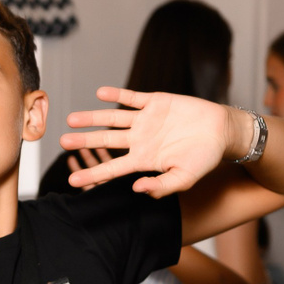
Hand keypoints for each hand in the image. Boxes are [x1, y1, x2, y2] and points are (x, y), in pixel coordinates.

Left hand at [62, 90, 249, 196]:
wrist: (221, 132)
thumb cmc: (204, 158)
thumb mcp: (184, 178)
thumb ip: (162, 186)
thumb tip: (136, 190)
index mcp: (143, 160)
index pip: (112, 168)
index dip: (92, 174)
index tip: (71, 182)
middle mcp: (139, 139)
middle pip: (105, 140)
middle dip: (84, 141)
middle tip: (62, 142)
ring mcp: (146, 120)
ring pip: (113, 118)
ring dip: (93, 118)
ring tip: (72, 118)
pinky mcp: (155, 102)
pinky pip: (132, 97)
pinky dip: (117, 94)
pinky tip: (99, 93)